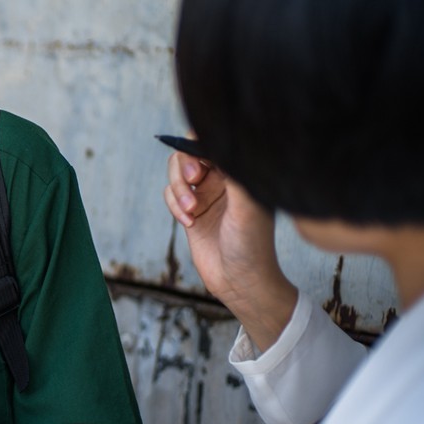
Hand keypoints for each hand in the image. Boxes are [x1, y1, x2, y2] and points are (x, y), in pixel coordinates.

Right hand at [162, 149, 296, 350]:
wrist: (240, 281)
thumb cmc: (252, 244)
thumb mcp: (247, 204)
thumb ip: (233, 171)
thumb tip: (219, 142)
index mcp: (240, 172)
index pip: (214, 142)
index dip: (199, 146)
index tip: (198, 166)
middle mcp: (222, 179)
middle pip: (189, 154)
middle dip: (185, 167)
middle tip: (193, 182)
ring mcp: (205, 195)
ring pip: (176, 174)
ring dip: (178, 191)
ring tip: (190, 212)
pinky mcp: (190, 211)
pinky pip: (170, 196)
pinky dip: (174, 207)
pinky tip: (189, 224)